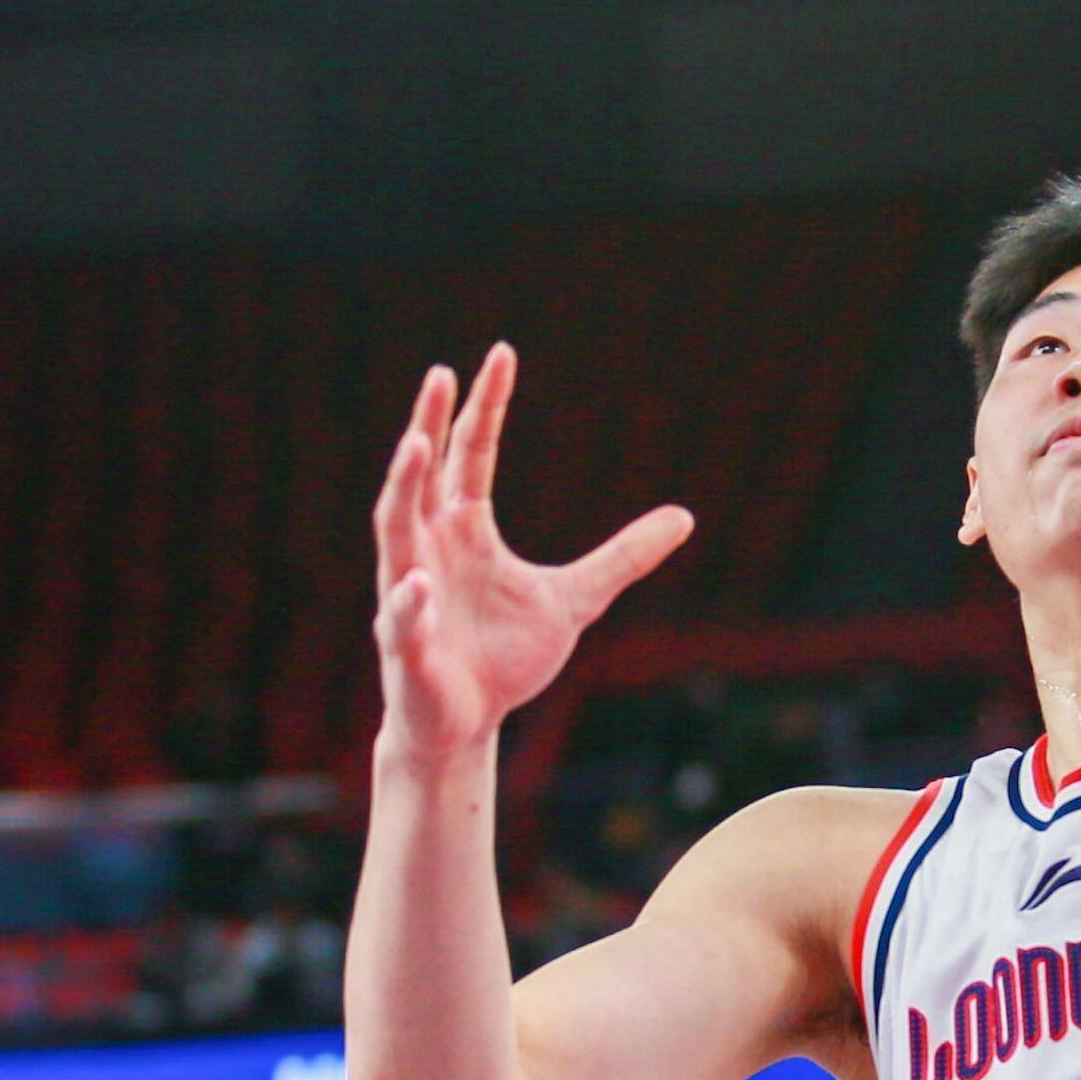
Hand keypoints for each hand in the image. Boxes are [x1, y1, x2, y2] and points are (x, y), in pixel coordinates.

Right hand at [369, 344, 692, 760]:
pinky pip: (402, 617)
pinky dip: (409, 600)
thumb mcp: (576, 598)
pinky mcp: (406, 646)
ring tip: (415, 443)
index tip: (500, 355)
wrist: (466, 724)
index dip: (483, 408)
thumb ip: (623, 557)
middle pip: (423, 476)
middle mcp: (428, 550)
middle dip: (429, 424)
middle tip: (442, 374)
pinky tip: (419, 583)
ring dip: (403, 487)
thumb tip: (684, 517)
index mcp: (464, 531)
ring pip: (396, 531)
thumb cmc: (506, 658)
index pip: (470, 456)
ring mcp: (410, 594)